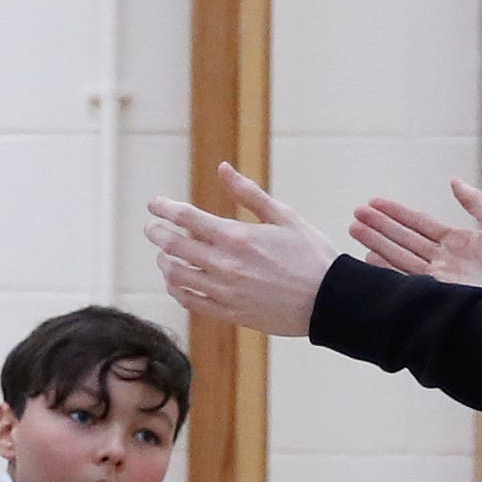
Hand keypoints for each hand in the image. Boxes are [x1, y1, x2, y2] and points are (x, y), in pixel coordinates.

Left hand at [144, 163, 334, 336]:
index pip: (186, 218)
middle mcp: (224, 264)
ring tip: (164, 254)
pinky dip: (176, 288)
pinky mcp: (228, 313)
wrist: (329, 300)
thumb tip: (222, 168)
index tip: (154, 203)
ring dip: (164, 261)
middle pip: (173, 246)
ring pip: (175, 275)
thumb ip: (249, 193)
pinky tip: (176, 280)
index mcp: (237, 236)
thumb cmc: (311, 254)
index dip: (164, 208)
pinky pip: (189, 300)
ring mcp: (223, 291)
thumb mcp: (284, 216)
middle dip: (157, 233)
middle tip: (152, 227)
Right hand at [349, 180, 481, 305]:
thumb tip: (453, 181)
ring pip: (399, 255)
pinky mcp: (436, 292)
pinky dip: (385, 268)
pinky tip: (368, 258)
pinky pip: (406, 277)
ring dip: (376, 242)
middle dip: (378, 226)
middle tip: (355, 214)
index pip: (418, 223)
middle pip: (403, 238)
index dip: (396, 212)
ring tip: (354, 230)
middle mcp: (442, 258)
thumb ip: (473, 201)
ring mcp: (437, 276)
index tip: (374, 203)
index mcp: (456, 240)